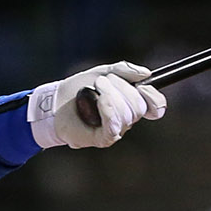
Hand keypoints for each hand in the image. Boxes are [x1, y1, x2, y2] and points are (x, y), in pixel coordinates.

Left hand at [28, 61, 165, 149]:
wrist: (55, 102)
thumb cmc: (78, 89)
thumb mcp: (102, 72)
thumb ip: (124, 70)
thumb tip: (146, 73)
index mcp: (130, 104)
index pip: (155, 106)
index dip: (154, 97)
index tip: (143, 85)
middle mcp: (126, 120)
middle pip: (139, 107)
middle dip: (122, 88)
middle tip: (102, 81)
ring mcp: (115, 131)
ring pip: (127, 115)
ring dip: (110, 95)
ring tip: (95, 88)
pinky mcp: (102, 139)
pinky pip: (114, 126)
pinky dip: (108, 110)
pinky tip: (99, 100)